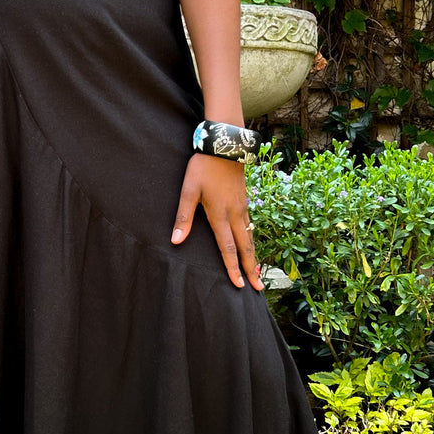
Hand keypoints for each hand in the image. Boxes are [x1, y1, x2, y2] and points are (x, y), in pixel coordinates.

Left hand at [170, 152, 263, 289]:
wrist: (225, 145)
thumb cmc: (203, 167)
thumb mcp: (188, 190)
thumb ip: (183, 217)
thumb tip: (176, 241)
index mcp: (220, 215)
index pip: (228, 248)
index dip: (233, 268)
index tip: (239, 284)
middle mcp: (235, 214)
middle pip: (245, 247)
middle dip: (251, 269)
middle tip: (258, 288)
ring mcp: (243, 207)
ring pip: (250, 237)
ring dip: (254, 256)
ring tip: (258, 272)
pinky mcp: (245, 200)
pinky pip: (250, 226)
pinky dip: (252, 240)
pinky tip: (252, 244)